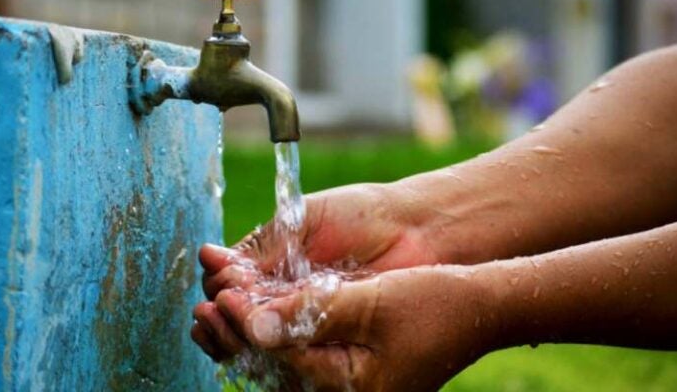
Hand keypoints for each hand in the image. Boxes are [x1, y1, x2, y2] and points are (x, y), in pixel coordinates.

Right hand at [193, 183, 445, 362]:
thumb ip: (260, 246)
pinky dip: (271, 346)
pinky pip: (293, 349)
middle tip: (210, 309)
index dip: (219, 285)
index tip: (214, 274)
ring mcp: (308, 320)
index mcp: (275, 266)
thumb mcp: (301, 221)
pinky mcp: (330, 340)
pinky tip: (256, 336)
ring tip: (223, 320)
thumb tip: (209, 259)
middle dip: (220, 314)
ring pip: (261, 337)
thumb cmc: (361, 216)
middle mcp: (287, 297)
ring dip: (237, 333)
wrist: (415, 231)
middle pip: (239, 317)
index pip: (232, 285)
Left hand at [203, 265, 497, 390]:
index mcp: (347, 387)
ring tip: (210, 310)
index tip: (220, 294)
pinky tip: (250, 313)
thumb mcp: (369, 304)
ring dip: (244, 336)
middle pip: (269, 369)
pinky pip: (295, 358)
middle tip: (201, 309)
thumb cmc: (431, 304)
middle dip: (233, 337)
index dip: (244, 324)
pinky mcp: (343, 370)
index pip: (278, 356)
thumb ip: (310, 314)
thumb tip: (253, 323)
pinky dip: (269, 335)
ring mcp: (341, 385)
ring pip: (277, 365)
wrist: (475, 309)